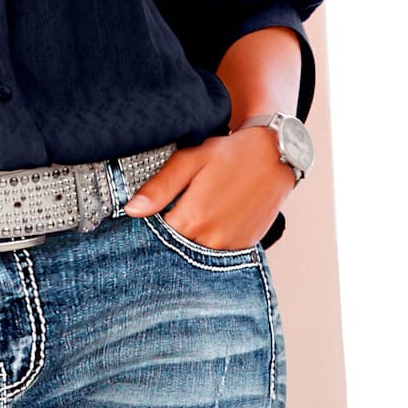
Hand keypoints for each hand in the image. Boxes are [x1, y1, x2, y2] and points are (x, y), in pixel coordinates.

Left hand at [121, 128, 295, 249]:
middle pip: (175, 247)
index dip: (150, 224)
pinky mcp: (244, 246)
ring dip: (190, 239)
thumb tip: (132, 210)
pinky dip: (209, 242)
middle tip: (177, 208)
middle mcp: (210, 240)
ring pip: (196, 252)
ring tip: (198, 210)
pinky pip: (217, 253)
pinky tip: (212, 220)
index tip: (150, 214)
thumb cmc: (231, 154)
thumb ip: (160, 187)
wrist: (276, 155)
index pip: (156, 236)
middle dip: (169, 234)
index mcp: (191, 219)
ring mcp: (229, 247)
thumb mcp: (190, 161)